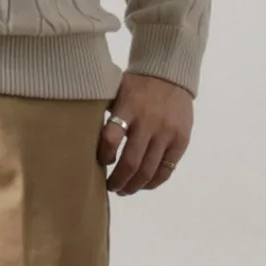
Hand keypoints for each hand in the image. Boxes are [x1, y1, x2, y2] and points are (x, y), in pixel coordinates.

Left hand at [98, 72, 192, 194]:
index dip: (103, 154)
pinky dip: (153, 182)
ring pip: (149, 170)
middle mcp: (148, 122)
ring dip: (134, 186)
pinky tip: (143, 184)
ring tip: (124, 190)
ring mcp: (167, 133)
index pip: (111, 136)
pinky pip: (166, 170)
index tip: (98, 161)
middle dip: (118, 180)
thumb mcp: (116, 89)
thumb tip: (85, 135)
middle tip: (109, 187)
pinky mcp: (181, 141)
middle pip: (131, 161)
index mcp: (128, 106)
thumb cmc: (136, 85)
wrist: (169, 75)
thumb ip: (106, 111)